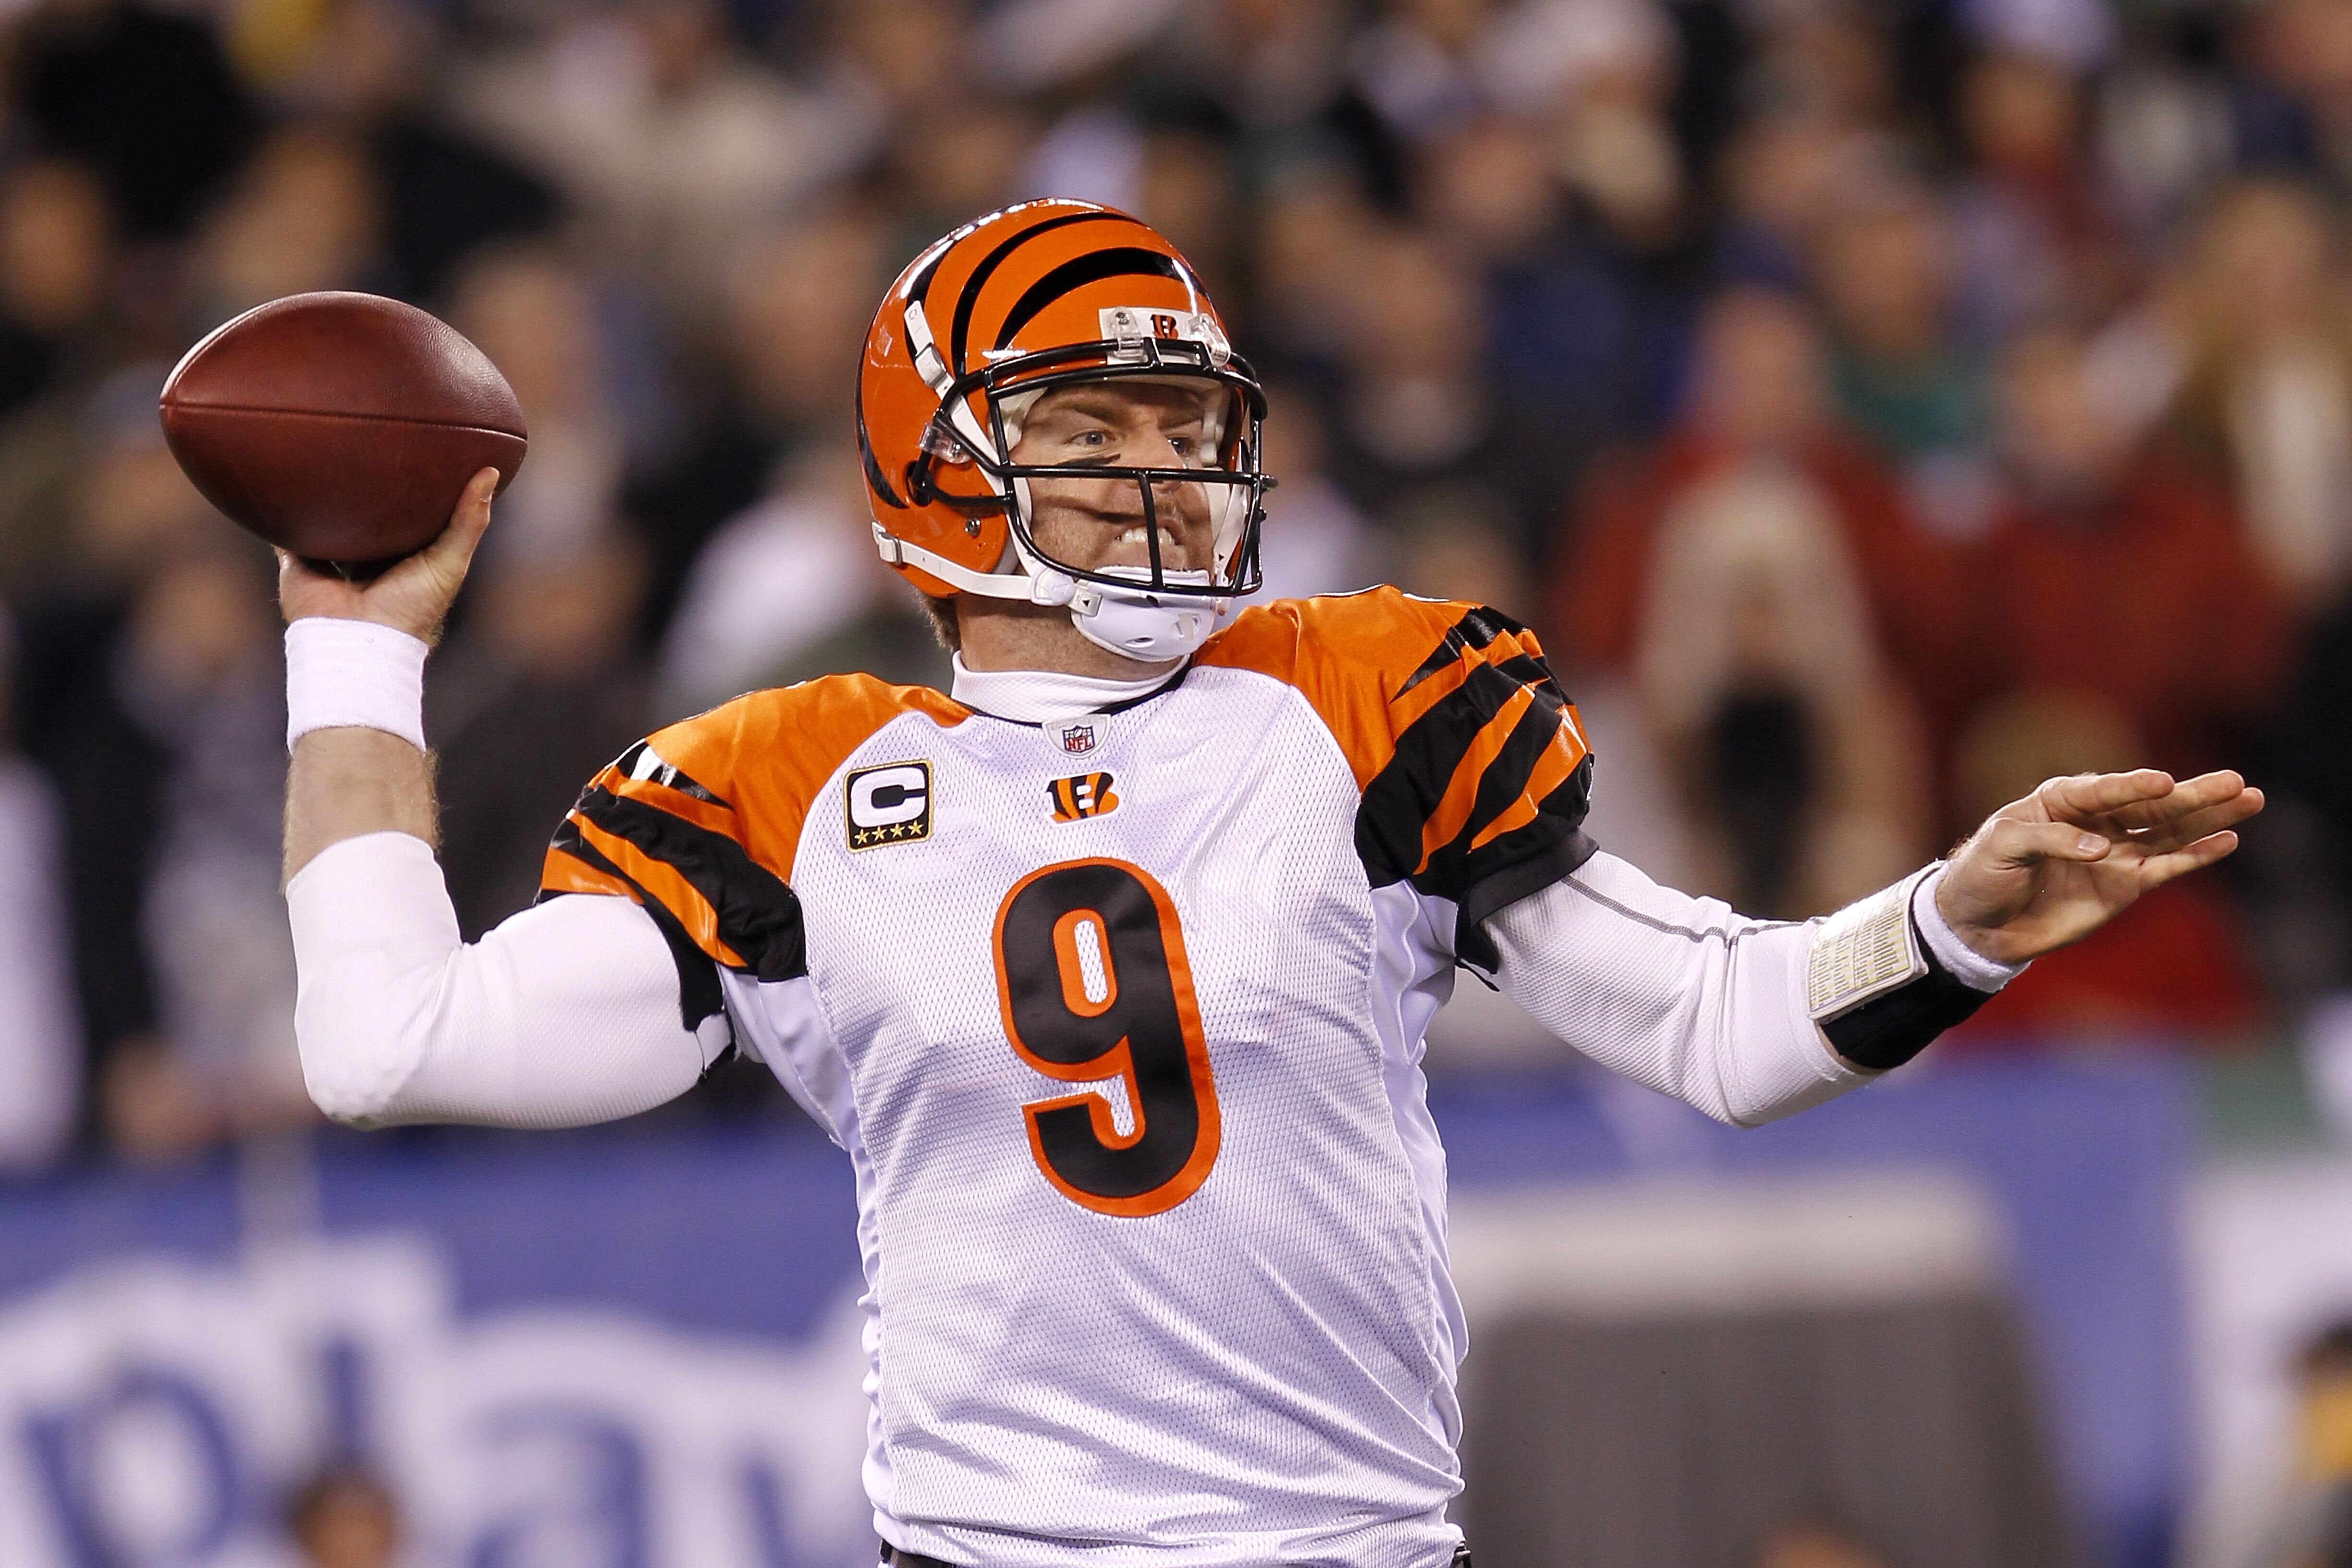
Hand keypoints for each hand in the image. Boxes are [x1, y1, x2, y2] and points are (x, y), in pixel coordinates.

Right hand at [276, 466, 497, 642]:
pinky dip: (279, 512)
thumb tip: (491, 472)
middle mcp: (367, 552)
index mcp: (403, 552)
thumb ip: (469, 521)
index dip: (414, 486)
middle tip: (366, 440)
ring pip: (325, 517)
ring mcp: (331, 556)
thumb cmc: (411, 607)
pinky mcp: (298, 562)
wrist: (360, 640)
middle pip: (365, 512)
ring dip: (320, 494)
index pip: (409, 512)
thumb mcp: (450, 561)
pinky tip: (277, 480)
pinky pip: (284, 533)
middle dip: (364, 484)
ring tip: (319, 450)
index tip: (420, 450)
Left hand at [1936, 770, 2263, 964]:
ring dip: (2209, 816)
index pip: (2103, 789)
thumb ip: (2050, 841)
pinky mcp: (2126, 883)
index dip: (2132, 786)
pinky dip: (2196, 854)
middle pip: (2151, 805)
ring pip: (2170, 831)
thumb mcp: (2002, 846)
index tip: (2162, 782)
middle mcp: (2097, 820)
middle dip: (2193, 793)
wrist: (1979, 922)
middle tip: (2235, 780)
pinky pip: (2167, 865)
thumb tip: (2103, 848)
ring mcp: (2116, 851)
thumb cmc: (1982, 872)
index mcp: (2061, 799)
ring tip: (2249, 798)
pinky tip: (2227, 839)